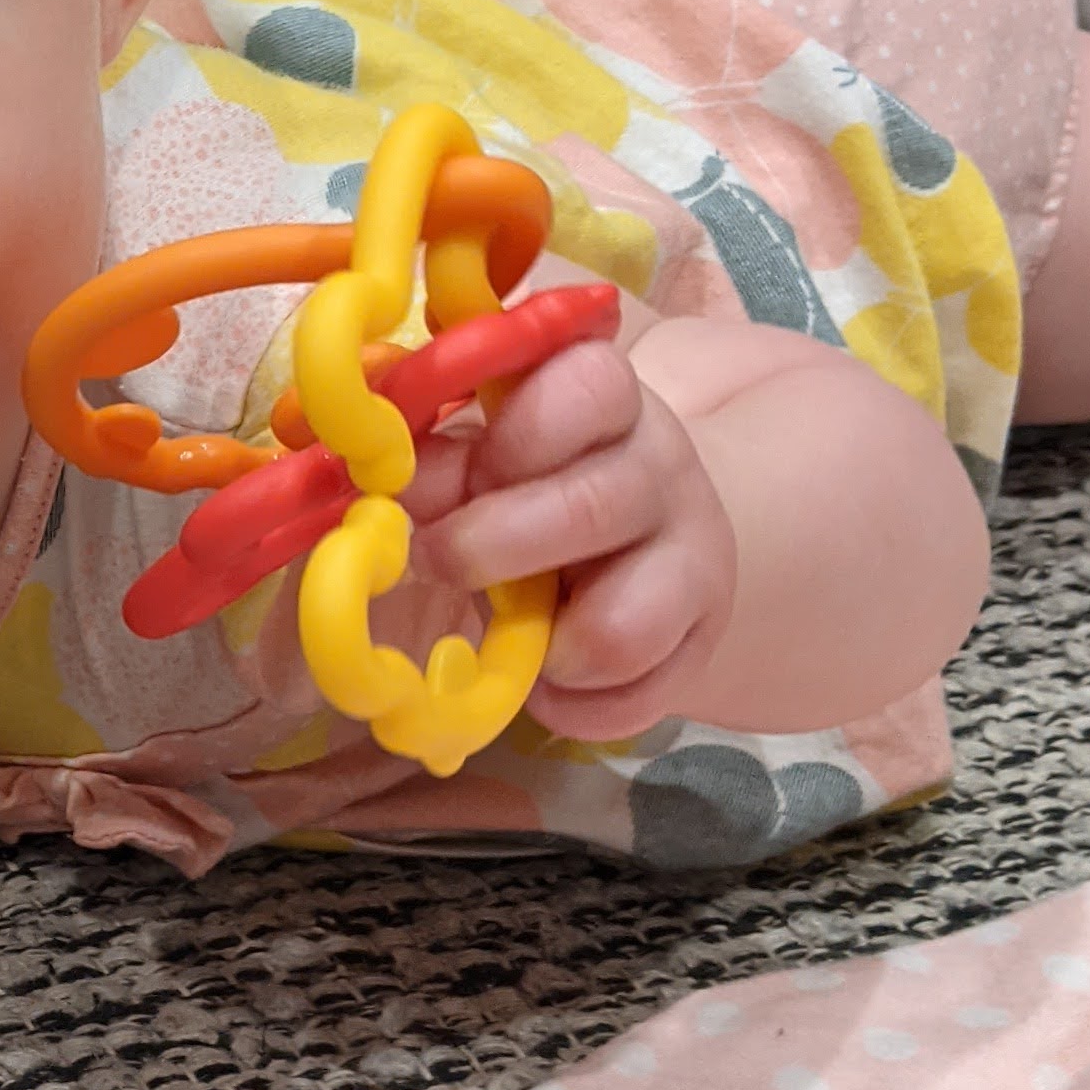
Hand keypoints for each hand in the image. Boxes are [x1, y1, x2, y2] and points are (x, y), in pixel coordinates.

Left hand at [402, 335, 735, 739]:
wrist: (645, 538)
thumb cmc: (537, 484)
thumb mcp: (492, 454)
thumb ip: (443, 464)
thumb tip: (388, 486)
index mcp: (604, 398)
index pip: (590, 384)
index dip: (517, 435)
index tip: (467, 467)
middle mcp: (661, 468)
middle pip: (590, 510)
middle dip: (487, 547)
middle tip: (437, 560)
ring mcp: (693, 555)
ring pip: (617, 629)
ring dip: (538, 646)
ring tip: (511, 630)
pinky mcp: (700, 638)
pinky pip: (629, 699)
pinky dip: (570, 705)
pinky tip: (545, 676)